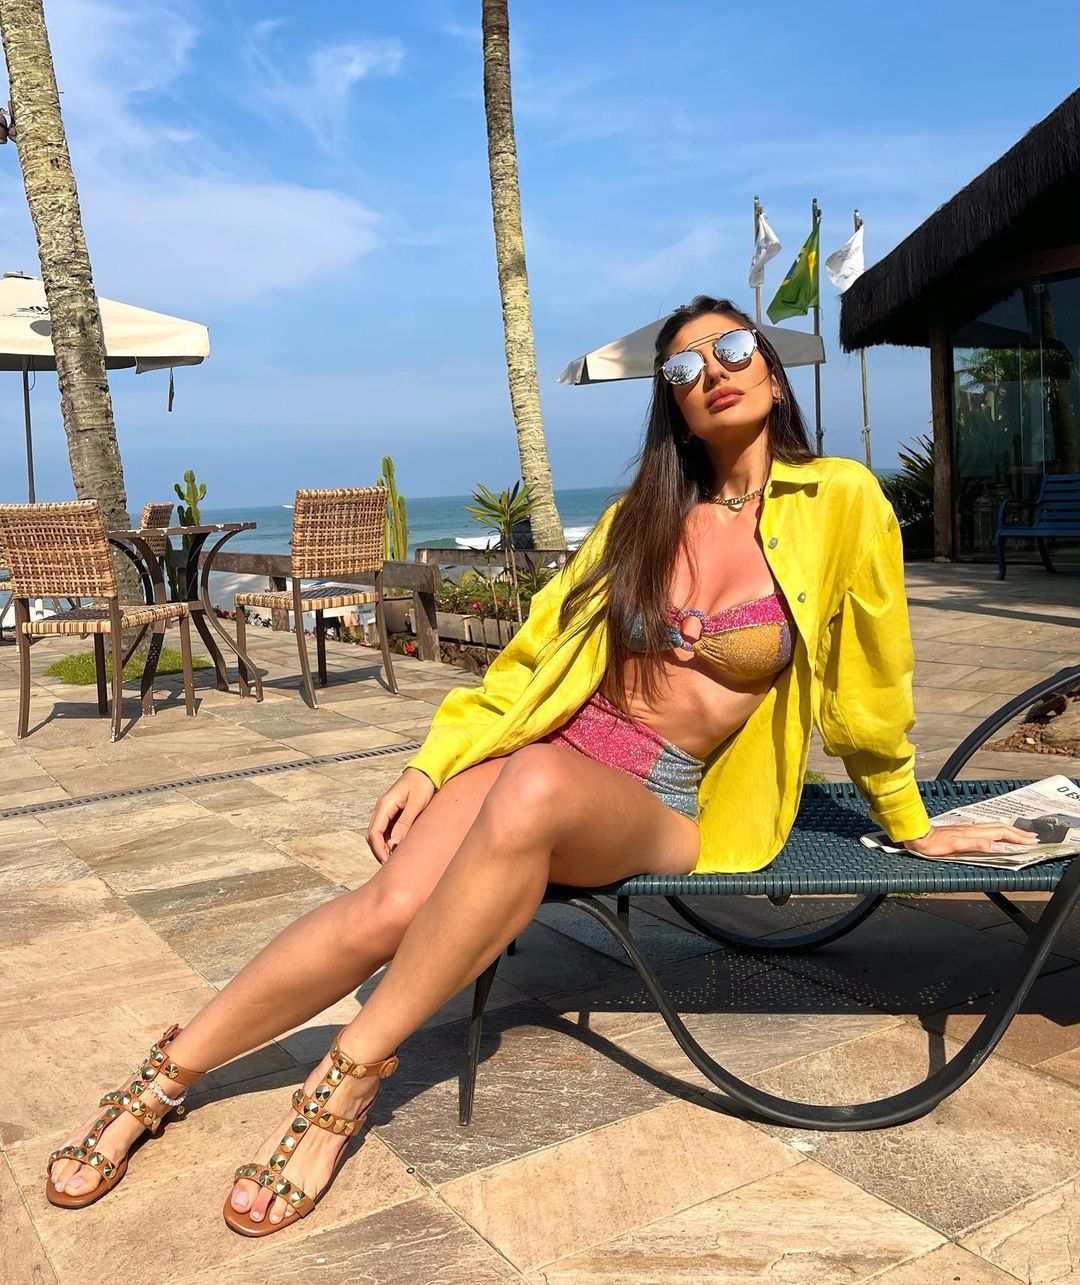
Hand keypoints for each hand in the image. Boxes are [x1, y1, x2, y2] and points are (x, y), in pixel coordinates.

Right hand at [367, 768, 434, 863]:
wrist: (426, 771)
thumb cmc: (422, 784)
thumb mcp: (416, 804)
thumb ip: (405, 822)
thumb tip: (394, 843)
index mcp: (384, 806)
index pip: (374, 833)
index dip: (378, 850)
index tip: (387, 863)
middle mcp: (381, 809)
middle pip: (373, 836)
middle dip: (379, 852)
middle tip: (390, 866)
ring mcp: (386, 811)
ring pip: (378, 834)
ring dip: (384, 847)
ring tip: (394, 861)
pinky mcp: (392, 813)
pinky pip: (386, 830)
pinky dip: (389, 841)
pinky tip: (398, 849)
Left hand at [902, 822, 1039, 857]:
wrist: (917, 835)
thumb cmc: (933, 843)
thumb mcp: (955, 846)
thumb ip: (976, 845)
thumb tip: (996, 845)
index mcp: (974, 833)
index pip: (1001, 833)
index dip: (1017, 838)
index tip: (1031, 842)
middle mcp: (973, 828)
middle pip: (1001, 828)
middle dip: (1018, 833)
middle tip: (1032, 838)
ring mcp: (967, 828)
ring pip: (994, 827)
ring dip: (1009, 831)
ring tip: (1020, 834)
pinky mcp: (961, 830)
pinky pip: (985, 828)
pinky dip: (996, 831)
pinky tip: (996, 833)